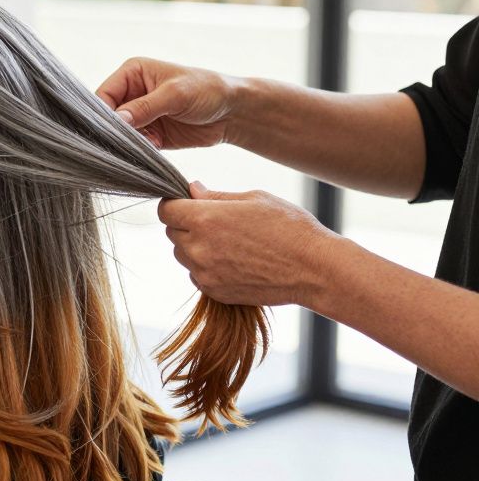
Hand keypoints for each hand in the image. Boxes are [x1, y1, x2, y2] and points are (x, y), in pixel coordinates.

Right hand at [96, 57, 239, 149]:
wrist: (233, 112)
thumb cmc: (207, 90)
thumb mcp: (174, 95)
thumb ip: (144, 108)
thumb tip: (116, 121)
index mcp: (132, 73)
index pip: (104, 94)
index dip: (102, 113)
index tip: (108, 130)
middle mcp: (132, 93)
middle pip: (108, 116)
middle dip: (114, 130)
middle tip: (126, 140)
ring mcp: (140, 114)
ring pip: (119, 133)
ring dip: (128, 142)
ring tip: (147, 142)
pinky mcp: (149, 133)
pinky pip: (134, 145)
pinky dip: (139, 150)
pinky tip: (154, 147)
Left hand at [158, 182, 342, 306]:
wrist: (314, 269)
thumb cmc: (289, 227)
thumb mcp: (254, 199)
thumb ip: (216, 196)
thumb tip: (192, 190)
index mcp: (205, 219)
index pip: (165, 210)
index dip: (174, 204)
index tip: (186, 203)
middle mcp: (199, 248)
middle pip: (172, 232)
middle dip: (186, 224)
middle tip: (215, 221)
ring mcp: (205, 273)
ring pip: (183, 255)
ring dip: (195, 246)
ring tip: (229, 242)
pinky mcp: (214, 291)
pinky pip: (197, 275)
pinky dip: (207, 267)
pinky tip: (234, 260)